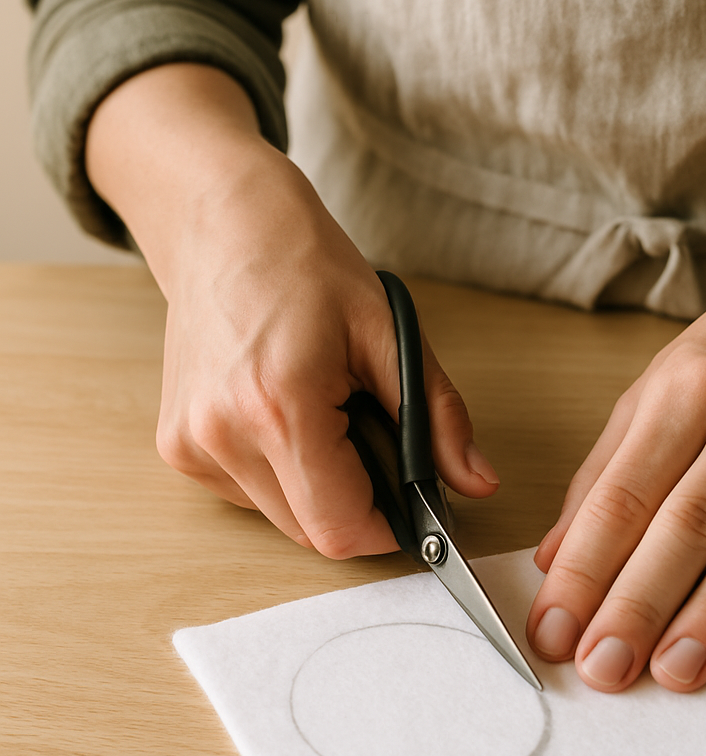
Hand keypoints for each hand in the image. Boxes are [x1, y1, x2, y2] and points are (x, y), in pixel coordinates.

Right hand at [86, 64, 499, 556]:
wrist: (221, 223)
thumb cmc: (306, 264)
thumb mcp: (392, 334)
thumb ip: (436, 418)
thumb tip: (478, 483)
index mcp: (279, 405)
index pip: (341, 528)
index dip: (388, 528)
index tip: (412, 504)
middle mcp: (222, 434)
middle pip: (311, 532)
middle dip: (357, 504)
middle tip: (372, 441)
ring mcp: (190, 444)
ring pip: (280, 517)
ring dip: (318, 489)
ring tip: (326, 415)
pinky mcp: (175, 445)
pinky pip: (248, 494)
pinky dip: (282, 473)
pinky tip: (287, 416)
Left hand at [527, 116, 705, 692]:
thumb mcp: (650, 391)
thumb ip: (601, 474)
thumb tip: (554, 556)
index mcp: (682, 394)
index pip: (622, 496)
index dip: (583, 570)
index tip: (553, 627)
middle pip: (688, 525)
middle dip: (639, 605)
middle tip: (603, 669)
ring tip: (675, 673)